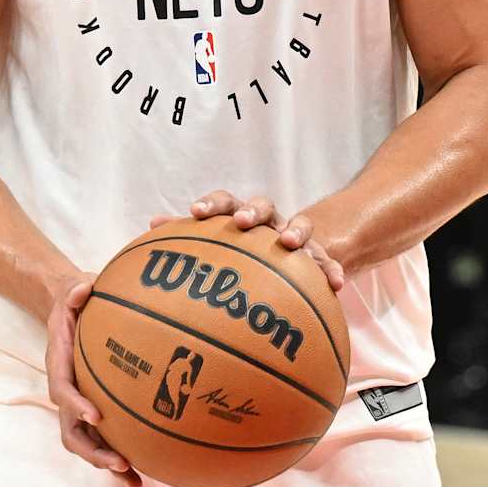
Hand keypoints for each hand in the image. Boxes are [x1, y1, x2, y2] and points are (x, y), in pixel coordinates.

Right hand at [43, 274, 139, 486]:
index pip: (62, 389)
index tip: (96, 416)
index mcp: (59, 364)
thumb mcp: (73, 288)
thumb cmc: (74, 300)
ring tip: (134, 480)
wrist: (67, 310)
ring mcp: (79, 404)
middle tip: (118, 461)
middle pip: (71, 430)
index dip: (76, 406)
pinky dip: (119, 460)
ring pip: (86, 443)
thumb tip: (84, 287)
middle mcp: (66, 390)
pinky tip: (142, 477)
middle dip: (92, 450)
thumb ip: (76, 289)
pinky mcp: (94, 411)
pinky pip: (103, 440)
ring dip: (107, 464)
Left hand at [151, 191, 345, 291]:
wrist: (290, 253)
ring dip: (295, 229)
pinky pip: (327, 261)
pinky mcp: (318, 256)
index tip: (194, 212)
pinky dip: (332, 270)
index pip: (224, 201)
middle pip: (262, 205)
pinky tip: (337, 285)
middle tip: (242, 221)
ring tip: (289, 242)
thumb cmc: (243, 250)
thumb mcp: (218, 243)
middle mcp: (269, 220)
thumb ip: (188, 236)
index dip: (211, 204)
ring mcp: (295, 235)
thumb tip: (149, 226)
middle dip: (252, 210)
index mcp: (241, 216)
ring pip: (300, 224)